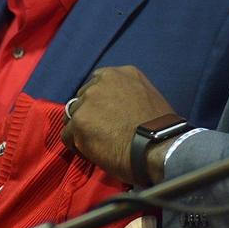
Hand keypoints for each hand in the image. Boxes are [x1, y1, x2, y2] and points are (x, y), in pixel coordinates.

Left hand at [62, 66, 175, 183]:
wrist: (158, 149)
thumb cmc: (161, 130)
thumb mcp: (149, 97)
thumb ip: (128, 95)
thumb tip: (119, 107)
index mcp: (122, 73)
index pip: (98, 83)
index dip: (101, 103)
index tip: (107, 116)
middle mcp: (101, 82)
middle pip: (83, 98)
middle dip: (89, 114)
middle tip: (102, 132)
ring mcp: (88, 101)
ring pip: (73, 116)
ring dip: (82, 130)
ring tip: (98, 145)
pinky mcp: (78, 122)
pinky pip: (68, 136)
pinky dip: (77, 146)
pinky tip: (93, 154)